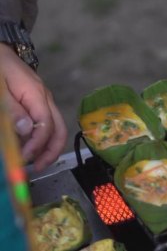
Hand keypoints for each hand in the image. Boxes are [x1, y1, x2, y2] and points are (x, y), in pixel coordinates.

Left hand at [0, 43, 66, 170]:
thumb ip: (12, 109)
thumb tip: (27, 130)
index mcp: (36, 94)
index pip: (46, 125)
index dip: (37, 144)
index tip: (25, 158)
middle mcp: (45, 98)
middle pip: (59, 128)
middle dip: (51, 151)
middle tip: (38, 168)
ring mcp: (43, 99)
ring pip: (55, 127)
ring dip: (48, 146)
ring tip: (34, 162)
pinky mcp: (36, 101)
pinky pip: (46, 122)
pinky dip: (41, 137)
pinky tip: (29, 146)